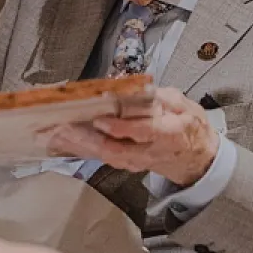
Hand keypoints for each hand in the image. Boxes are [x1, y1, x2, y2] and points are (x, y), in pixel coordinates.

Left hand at [47, 87, 218, 185]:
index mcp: (168, 134)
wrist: (197, 158)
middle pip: (115, 150)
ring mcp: (137, 161)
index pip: (142, 132)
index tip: (101, 119)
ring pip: (104, 156)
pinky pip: (102, 157)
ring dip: (78, 145)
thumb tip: (137, 90)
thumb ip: (161, 97)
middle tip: (63, 128)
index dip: (121, 127)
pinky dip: (82, 149)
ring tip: (55, 134)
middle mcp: (149, 152)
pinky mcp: (127, 162)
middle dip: (86, 140)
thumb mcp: (184, 104)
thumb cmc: (191, 128)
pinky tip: (64, 141)